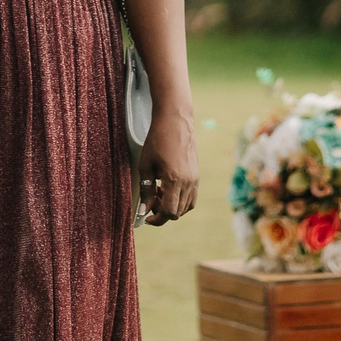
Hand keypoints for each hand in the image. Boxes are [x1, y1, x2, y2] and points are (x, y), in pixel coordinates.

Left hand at [136, 105, 199, 226]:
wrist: (175, 121)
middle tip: (150, 200)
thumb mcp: (145, 165)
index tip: (146, 217)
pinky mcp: (197, 176)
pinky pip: (191, 197)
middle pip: (178, 212)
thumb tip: (142, 211)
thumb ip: (146, 190)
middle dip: (162, 212)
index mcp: (174, 180)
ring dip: (172, 206)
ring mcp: (195, 180)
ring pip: (186, 207)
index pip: (169, 212)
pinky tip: (168, 188)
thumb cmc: (157, 140)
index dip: (156, 219)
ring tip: (158, 191)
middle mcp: (188, 183)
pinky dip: (180, 200)